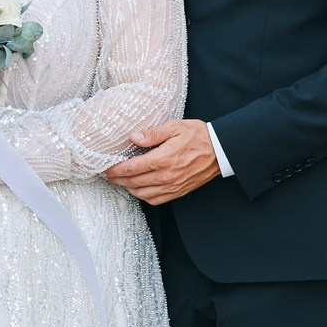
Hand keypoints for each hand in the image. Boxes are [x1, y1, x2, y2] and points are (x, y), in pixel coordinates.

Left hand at [106, 119, 220, 203]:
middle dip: (117, 179)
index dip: (114, 169)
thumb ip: (153, 133)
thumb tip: (134, 137)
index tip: (105, 168)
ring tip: (120, 180)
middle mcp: (165, 177)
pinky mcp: (178, 192)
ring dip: (128, 188)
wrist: (220, 151)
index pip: (130, 168)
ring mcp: (172, 187)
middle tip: (108, 174)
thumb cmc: (198, 136)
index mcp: (162, 160)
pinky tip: (138, 188)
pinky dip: (143, 196)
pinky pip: (155, 200)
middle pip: (132, 183)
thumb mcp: (175, 127)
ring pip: (141, 194)